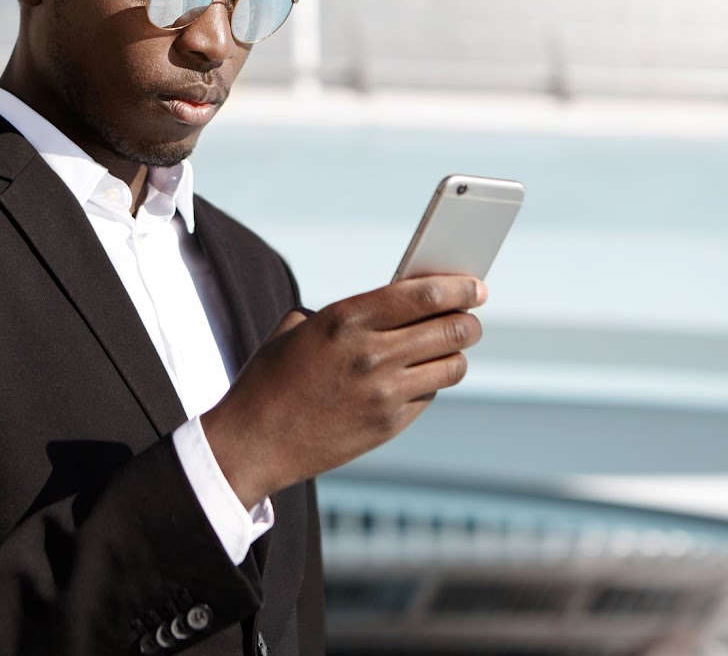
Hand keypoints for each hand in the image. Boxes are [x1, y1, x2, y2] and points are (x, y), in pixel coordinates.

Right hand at [201, 275, 484, 508]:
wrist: (253, 443)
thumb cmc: (271, 380)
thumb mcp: (299, 329)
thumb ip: (349, 313)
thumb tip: (397, 301)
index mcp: (346, 319)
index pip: (424, 294)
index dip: (458, 287)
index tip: (474, 285)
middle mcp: (371, 354)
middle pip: (451, 329)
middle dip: (468, 320)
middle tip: (470, 318)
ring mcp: (384, 393)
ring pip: (452, 365)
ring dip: (455, 353)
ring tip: (448, 347)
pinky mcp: (389, 424)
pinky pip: (430, 394)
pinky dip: (431, 382)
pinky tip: (419, 376)